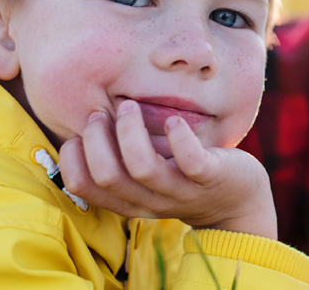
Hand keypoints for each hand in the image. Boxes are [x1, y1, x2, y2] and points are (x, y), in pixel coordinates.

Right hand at [58, 99, 277, 238]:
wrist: (238, 203)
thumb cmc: (184, 178)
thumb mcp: (147, 176)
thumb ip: (120, 160)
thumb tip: (83, 122)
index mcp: (128, 200)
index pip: (82, 186)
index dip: (70, 157)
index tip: (78, 133)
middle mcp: (150, 200)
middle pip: (107, 176)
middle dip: (95, 139)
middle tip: (101, 113)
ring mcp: (182, 190)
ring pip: (143, 168)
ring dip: (130, 132)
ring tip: (130, 106)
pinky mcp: (211, 178)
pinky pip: (191, 162)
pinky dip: (179, 139)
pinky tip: (173, 121)